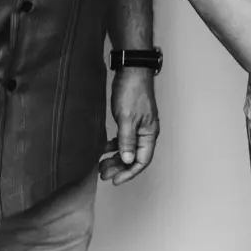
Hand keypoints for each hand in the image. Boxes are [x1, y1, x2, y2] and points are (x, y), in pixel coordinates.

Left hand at [101, 66, 158, 184]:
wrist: (132, 70)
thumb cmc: (132, 92)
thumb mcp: (127, 118)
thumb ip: (127, 141)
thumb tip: (128, 160)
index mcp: (149, 134)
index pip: (142, 161)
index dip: (128, 173)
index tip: (114, 180)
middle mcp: (146, 133)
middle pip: (135, 158)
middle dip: (119, 168)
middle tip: (103, 174)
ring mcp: (139, 127)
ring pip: (128, 149)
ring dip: (116, 158)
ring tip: (101, 165)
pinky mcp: (131, 120)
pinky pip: (124, 140)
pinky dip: (114, 147)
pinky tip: (104, 149)